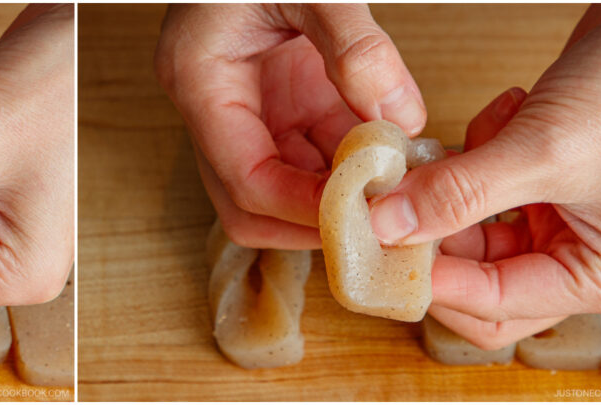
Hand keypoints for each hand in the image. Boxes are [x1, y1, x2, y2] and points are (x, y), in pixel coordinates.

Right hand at [154, 4, 426, 249]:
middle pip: (249, 203)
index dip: (303, 209)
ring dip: (340, 197)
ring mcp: (246, 105)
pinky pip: (314, 150)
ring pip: (285, 185)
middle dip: (314, 223)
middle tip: (383, 227)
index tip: (367, 217)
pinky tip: (401, 162)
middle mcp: (215, 105)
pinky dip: (356, 164)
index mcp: (198, 80)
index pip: (243, 179)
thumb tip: (401, 118)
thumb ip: (354, 47)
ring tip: (402, 198)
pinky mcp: (278, 97)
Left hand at [365, 5, 600, 348]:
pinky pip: (478, 189)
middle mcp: (584, 261)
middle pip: (477, 284)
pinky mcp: (540, 183)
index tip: (377, 247)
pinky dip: (473, 155)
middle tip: (391, 205)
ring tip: (458, 143)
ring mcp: (561, 222)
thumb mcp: (543, 149)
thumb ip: (458, 194)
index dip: (430, 281)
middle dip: (434, 241)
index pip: (493, 308)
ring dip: (449, 189)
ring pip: (469, 232)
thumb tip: (386, 226)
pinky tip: (506, 113)